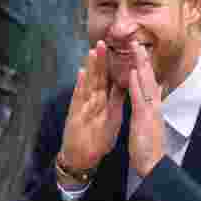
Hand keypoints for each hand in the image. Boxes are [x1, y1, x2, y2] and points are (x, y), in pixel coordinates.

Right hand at [58, 41, 124, 180]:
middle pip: (98, 77)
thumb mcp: (112, 119)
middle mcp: (93, 100)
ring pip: (88, 83)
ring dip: (90, 67)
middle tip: (102, 42)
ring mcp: (83, 105)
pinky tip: (82, 73)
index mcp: (103, 101)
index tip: (117, 50)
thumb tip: (124, 86)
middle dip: (100, 60)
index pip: (109, 79)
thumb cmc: (97, 139)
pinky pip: (79, 98)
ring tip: (93, 51)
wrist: (82, 158)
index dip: (112, 65)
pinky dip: (80, 85)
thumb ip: (117, 102)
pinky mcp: (75, 113)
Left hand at [125, 39, 164, 178]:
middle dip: (143, 60)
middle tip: (138, 42)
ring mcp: (150, 111)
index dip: (145, 67)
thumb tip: (156, 94)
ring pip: (146, 83)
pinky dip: (136, 84)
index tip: (141, 52)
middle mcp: (154, 106)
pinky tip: (132, 73)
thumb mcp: (150, 124)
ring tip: (137, 48)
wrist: (153, 165)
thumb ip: (152, 108)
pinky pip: (139, 98)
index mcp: (153, 108)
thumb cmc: (149, 147)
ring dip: (141, 65)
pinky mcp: (144, 118)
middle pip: (149, 78)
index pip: (150, 83)